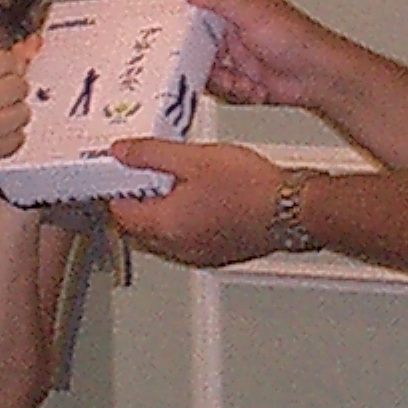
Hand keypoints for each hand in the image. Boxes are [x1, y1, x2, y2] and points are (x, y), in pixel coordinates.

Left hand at [106, 139, 284, 266]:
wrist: (291, 210)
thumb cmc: (250, 188)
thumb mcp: (193, 157)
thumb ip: (151, 154)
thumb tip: (121, 152)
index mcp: (164, 226)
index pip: (119, 212)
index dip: (116, 188)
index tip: (122, 169)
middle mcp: (177, 248)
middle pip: (138, 228)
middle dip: (138, 200)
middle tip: (148, 172)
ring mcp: (198, 255)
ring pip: (162, 235)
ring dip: (161, 212)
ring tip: (177, 180)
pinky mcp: (216, 255)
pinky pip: (186, 240)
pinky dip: (183, 222)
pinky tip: (201, 197)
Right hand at [176, 0, 345, 110]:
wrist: (319, 77)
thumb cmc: (298, 38)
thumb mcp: (250, 12)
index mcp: (232, 2)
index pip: (192, 6)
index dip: (179, 21)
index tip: (170, 36)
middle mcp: (230, 26)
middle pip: (193, 44)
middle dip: (202, 61)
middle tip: (215, 65)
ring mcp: (235, 53)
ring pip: (206, 69)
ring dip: (225, 79)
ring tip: (244, 78)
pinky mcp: (240, 77)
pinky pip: (221, 87)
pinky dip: (236, 91)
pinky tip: (255, 87)